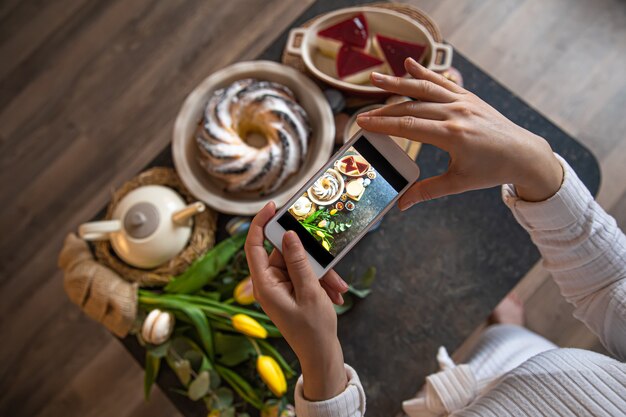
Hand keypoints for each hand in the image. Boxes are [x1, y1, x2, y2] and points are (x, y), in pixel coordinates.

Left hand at [245, 202, 348, 399]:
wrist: (321, 355)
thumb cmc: (313, 329)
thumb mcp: (309, 291)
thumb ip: (299, 261)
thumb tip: (288, 235)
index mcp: (264, 284)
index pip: (254, 246)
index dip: (260, 223)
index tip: (273, 206)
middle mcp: (269, 283)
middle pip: (285, 254)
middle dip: (310, 258)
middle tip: (330, 266)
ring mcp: (281, 287)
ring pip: (300, 264)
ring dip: (321, 274)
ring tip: (338, 289)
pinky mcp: (292, 290)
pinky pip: (306, 275)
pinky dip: (321, 282)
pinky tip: (336, 294)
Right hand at [357, 58, 562, 208]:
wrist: (524, 154)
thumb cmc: (492, 170)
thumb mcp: (458, 183)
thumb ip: (427, 191)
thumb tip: (402, 205)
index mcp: (452, 135)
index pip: (409, 127)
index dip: (383, 124)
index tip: (363, 123)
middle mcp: (456, 113)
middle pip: (411, 108)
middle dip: (384, 111)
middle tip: (363, 115)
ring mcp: (463, 101)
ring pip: (424, 88)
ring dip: (397, 82)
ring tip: (375, 78)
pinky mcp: (468, 96)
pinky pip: (442, 81)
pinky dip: (425, 71)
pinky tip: (407, 63)